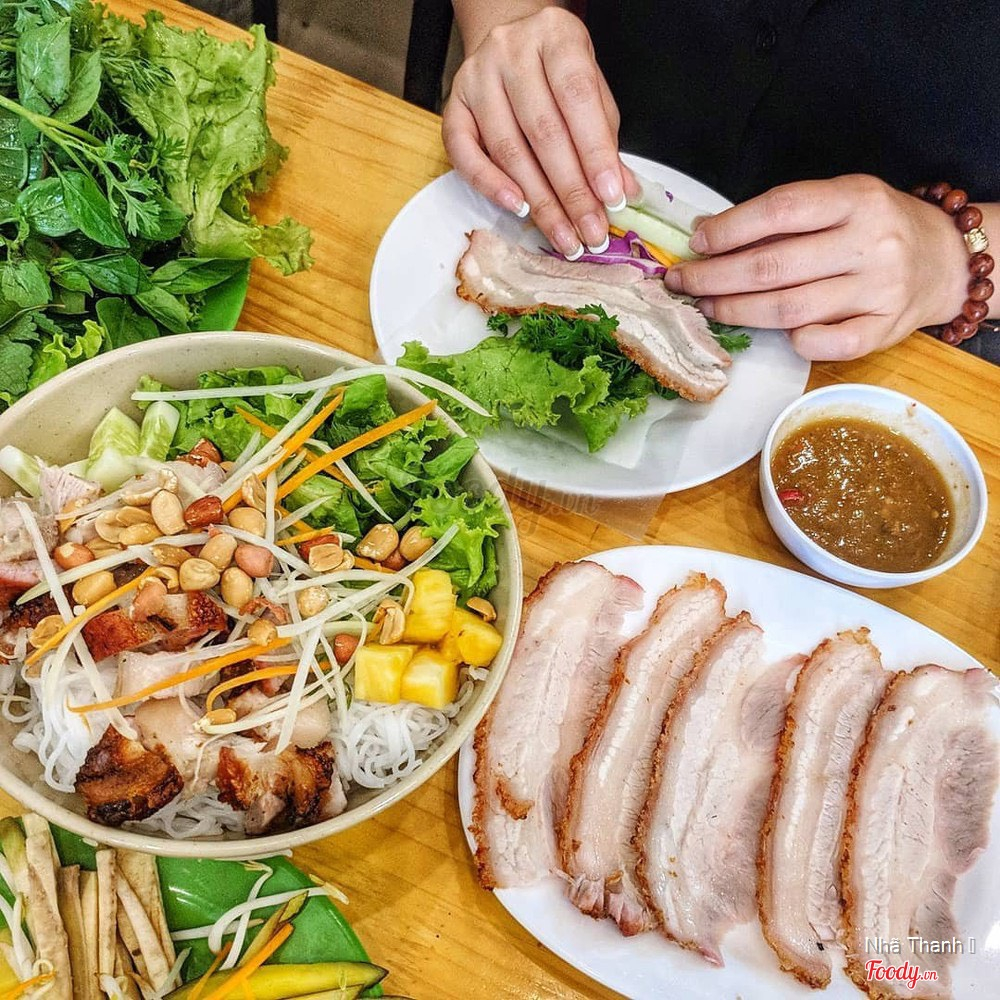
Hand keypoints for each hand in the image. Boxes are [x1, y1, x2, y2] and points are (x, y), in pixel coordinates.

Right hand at [442, 7, 636, 258]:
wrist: (514, 48)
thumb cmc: (558, 77)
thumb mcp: (593, 95)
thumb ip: (606, 141)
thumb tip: (624, 192)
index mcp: (556, 36)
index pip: (578, 98)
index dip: (596, 152)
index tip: (612, 198)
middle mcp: (512, 50)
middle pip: (542, 132)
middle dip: (571, 191)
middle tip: (590, 232)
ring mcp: (477, 77)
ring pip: (508, 149)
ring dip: (539, 201)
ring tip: (564, 235)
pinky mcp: (453, 105)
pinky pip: (464, 153)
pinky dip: (491, 185)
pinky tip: (519, 209)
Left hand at [663, 175, 968, 359]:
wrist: (944, 259)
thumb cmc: (875, 227)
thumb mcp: (840, 202)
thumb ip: (785, 218)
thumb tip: (709, 237)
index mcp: (856, 199)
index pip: (781, 210)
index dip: (731, 229)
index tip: (697, 243)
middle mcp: (871, 243)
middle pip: (774, 268)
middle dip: (716, 277)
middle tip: (683, 282)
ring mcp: (879, 290)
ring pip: (790, 309)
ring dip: (737, 311)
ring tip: (706, 306)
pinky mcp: (884, 330)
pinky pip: (827, 344)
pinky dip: (795, 341)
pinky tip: (774, 333)